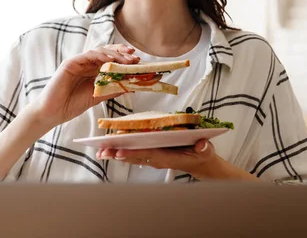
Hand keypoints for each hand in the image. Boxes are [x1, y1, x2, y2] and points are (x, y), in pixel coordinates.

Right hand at [34, 44, 138, 128]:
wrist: (52, 113)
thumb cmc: (71, 106)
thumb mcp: (97, 97)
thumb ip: (111, 90)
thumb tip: (130, 86)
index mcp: (92, 71)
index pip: (110, 60)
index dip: (123, 59)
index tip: (137, 61)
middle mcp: (85, 64)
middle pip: (106, 53)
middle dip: (122, 52)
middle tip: (135, 56)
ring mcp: (78, 62)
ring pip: (99, 52)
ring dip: (115, 54)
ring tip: (127, 59)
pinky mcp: (70, 63)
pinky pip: (88, 55)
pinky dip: (101, 56)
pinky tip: (111, 59)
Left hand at [96, 139, 220, 178]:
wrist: (200, 162)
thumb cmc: (202, 154)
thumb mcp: (206, 150)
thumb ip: (204, 148)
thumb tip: (202, 145)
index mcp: (169, 157)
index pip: (148, 155)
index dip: (134, 153)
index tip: (119, 151)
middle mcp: (158, 159)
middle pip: (135, 156)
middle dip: (118, 154)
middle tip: (102, 151)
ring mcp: (154, 157)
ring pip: (132, 155)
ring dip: (116, 153)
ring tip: (100, 151)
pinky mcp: (152, 154)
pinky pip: (135, 153)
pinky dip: (122, 150)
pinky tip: (110, 147)